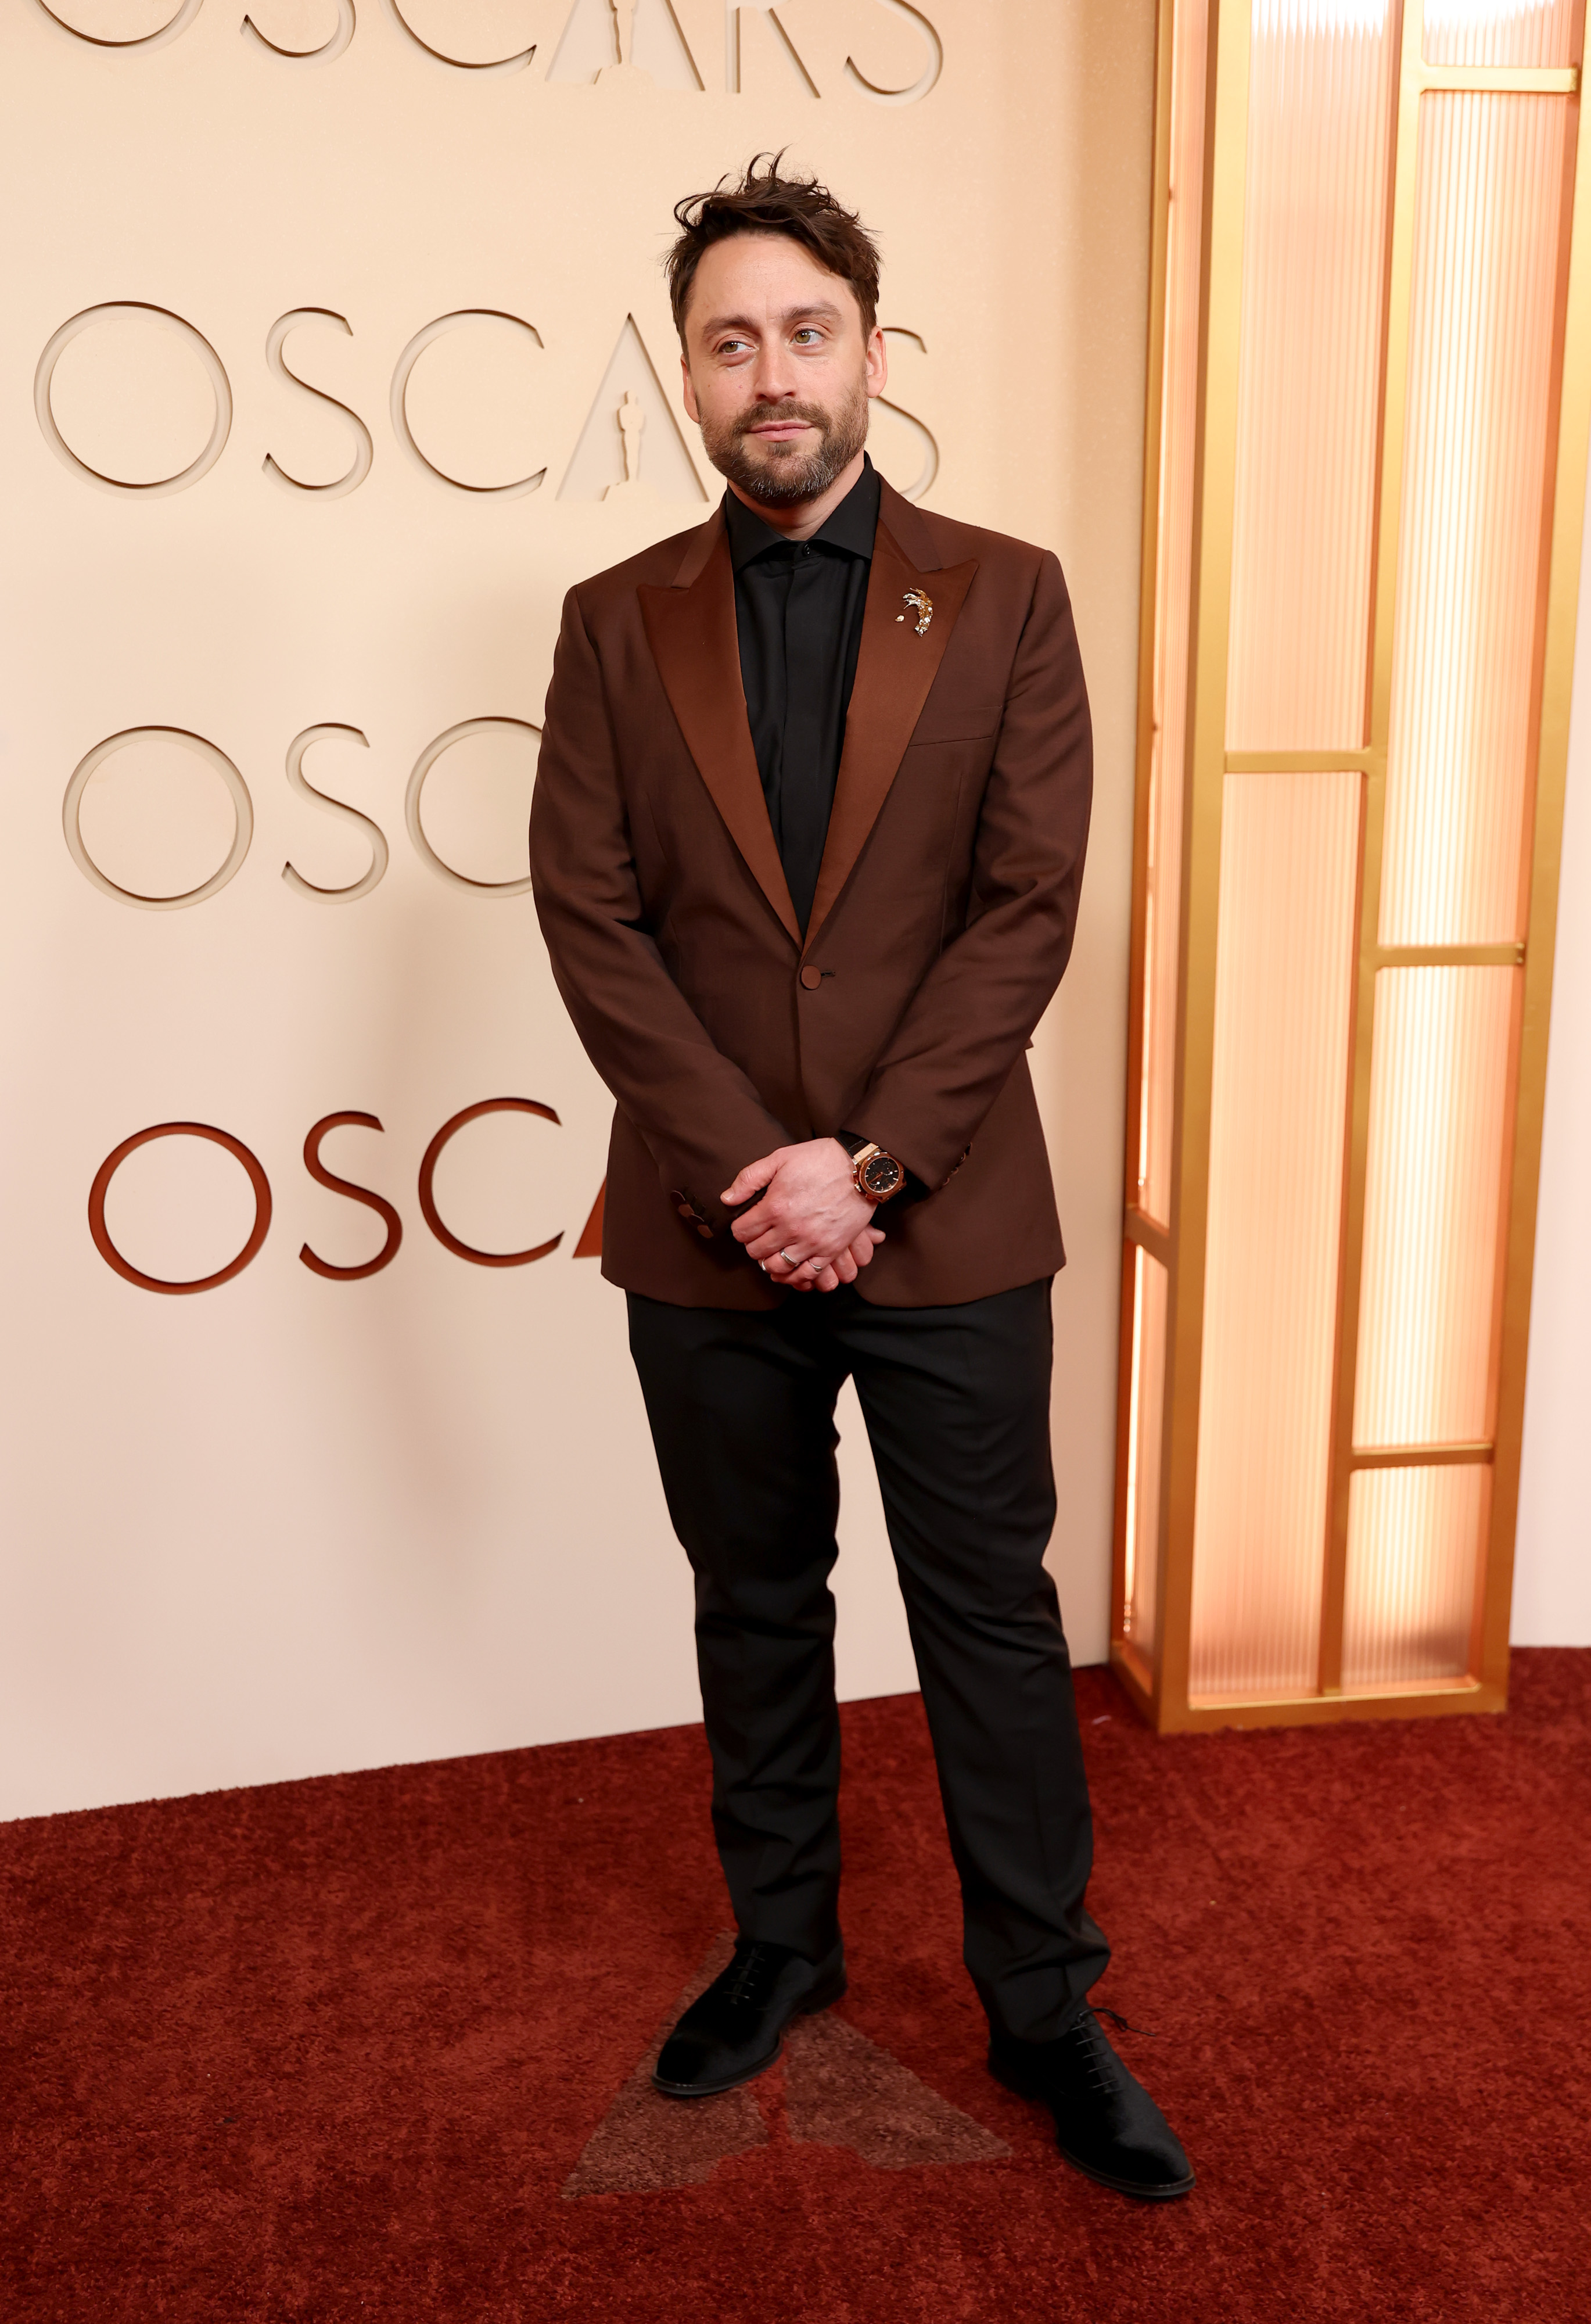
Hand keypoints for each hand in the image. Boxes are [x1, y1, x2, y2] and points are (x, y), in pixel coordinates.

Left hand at [723, 1139, 885, 1293]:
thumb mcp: (780, 1158)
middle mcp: (791, 1229)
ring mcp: (812, 1242)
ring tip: (773, 1252)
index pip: (742, 1232)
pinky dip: (795, 1275)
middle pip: (757, 1252)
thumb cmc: (820, 1159)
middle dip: (753, 1245)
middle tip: (758, 1237)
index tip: (746, 1224)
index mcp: (775, 1206)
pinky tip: (792, 1266)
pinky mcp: (830, 1250)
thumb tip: (727, 1199)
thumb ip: (749, 1178)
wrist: (861, 1168)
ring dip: (770, 1261)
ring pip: (778, 1267)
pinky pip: (807, 1274)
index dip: (740, 1228)